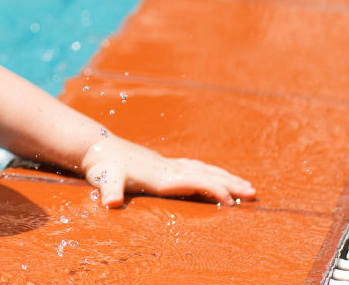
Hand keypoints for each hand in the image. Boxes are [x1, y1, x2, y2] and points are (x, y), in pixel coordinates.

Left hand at [81, 136, 255, 207]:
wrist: (95, 145)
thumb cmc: (102, 166)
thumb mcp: (105, 180)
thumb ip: (110, 191)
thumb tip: (110, 202)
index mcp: (161, 176)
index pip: (194, 182)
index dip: (213, 189)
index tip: (232, 200)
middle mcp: (168, 169)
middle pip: (206, 175)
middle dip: (230, 183)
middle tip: (253, 193)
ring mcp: (166, 164)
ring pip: (203, 170)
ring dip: (224, 177)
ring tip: (245, 184)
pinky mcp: (162, 163)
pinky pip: (193, 167)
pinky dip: (209, 171)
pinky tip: (215, 174)